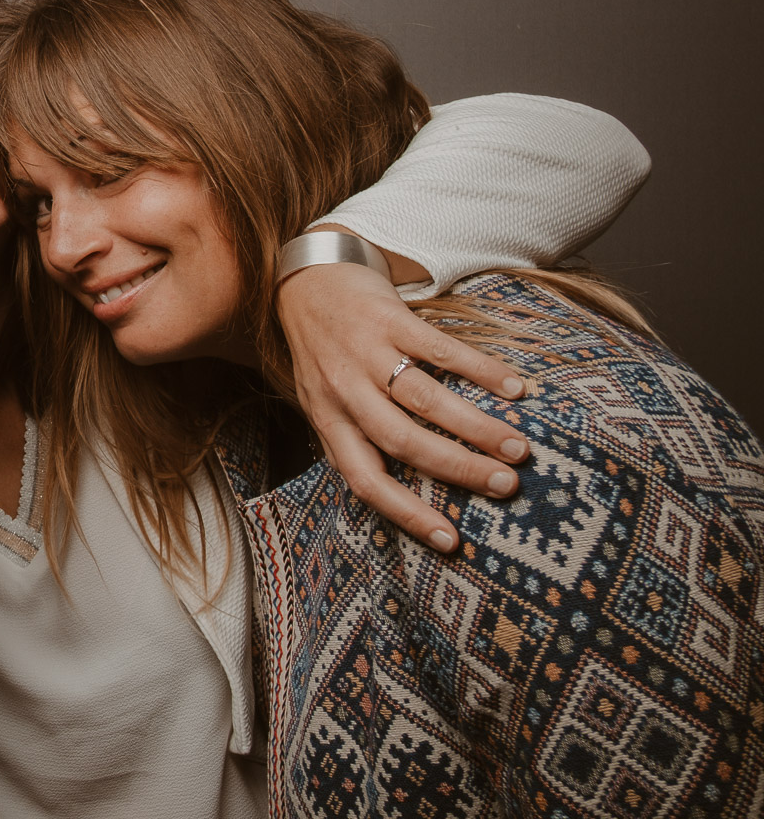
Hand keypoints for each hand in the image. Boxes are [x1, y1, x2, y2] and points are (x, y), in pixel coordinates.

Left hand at [278, 261, 532, 553]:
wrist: (304, 280)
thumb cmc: (322, 353)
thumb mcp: (320, 402)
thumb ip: (349, 442)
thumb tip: (390, 497)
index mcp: (329, 420)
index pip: (364, 479)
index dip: (406, 514)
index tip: (453, 541)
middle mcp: (344, 391)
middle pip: (403, 441)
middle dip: (457, 469)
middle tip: (506, 486)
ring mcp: (366, 353)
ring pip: (424, 399)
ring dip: (475, 426)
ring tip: (517, 447)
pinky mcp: (389, 318)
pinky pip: (439, 348)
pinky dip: (479, 369)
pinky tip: (514, 388)